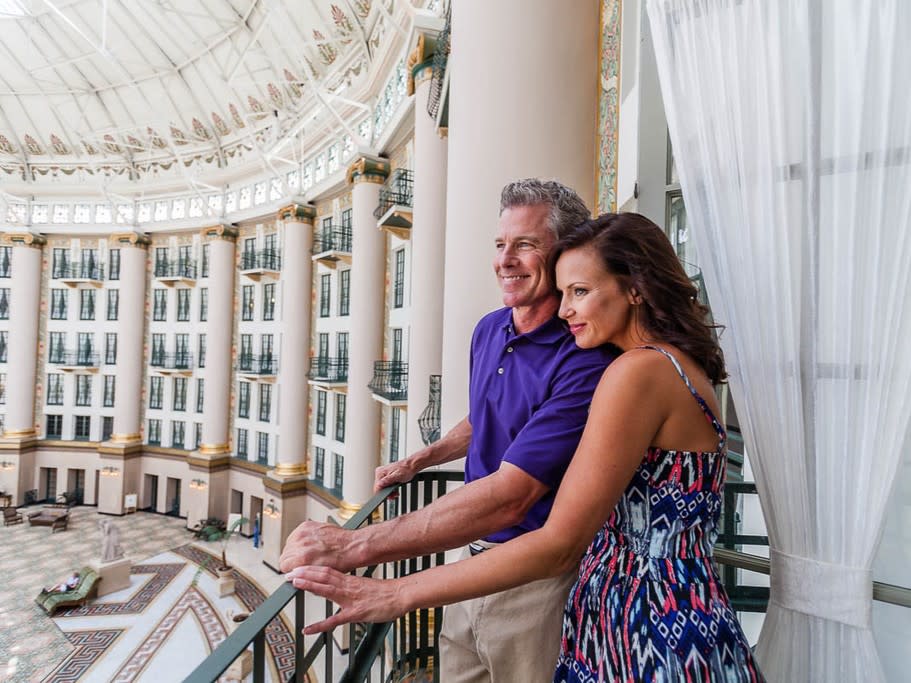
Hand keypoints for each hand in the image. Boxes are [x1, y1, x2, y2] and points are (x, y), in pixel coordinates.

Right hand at [279, 521, 352, 572]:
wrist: (351, 546)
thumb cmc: (339, 561)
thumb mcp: (318, 573)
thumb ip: (302, 573)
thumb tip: (292, 574)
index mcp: (303, 558)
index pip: (283, 565)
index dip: (291, 569)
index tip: (295, 569)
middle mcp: (301, 543)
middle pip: (285, 555)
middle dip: (292, 560)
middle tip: (302, 562)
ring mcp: (304, 533)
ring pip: (289, 544)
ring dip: (295, 549)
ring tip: (308, 552)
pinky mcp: (307, 525)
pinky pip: (295, 534)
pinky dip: (300, 539)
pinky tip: (310, 543)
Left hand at [285, 566, 405, 633]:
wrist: (400, 595)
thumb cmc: (385, 592)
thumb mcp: (365, 583)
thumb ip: (350, 584)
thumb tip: (339, 582)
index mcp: (350, 580)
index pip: (327, 570)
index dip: (311, 568)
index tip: (298, 566)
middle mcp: (348, 586)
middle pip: (323, 576)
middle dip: (305, 574)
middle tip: (289, 573)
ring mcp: (351, 600)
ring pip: (327, 590)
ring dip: (310, 586)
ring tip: (295, 584)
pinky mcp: (355, 614)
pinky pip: (335, 620)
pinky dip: (320, 625)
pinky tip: (308, 629)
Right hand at [373, 457, 418, 491]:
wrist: (411, 466)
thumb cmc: (406, 469)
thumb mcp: (397, 476)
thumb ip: (387, 481)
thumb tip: (379, 485)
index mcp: (380, 472)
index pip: (377, 487)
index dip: (382, 494)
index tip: (388, 497)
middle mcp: (380, 473)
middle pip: (379, 488)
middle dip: (387, 493)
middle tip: (394, 495)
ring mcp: (383, 474)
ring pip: (382, 488)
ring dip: (389, 492)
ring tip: (395, 493)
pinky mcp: (386, 476)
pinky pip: (385, 485)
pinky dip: (390, 489)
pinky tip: (395, 490)